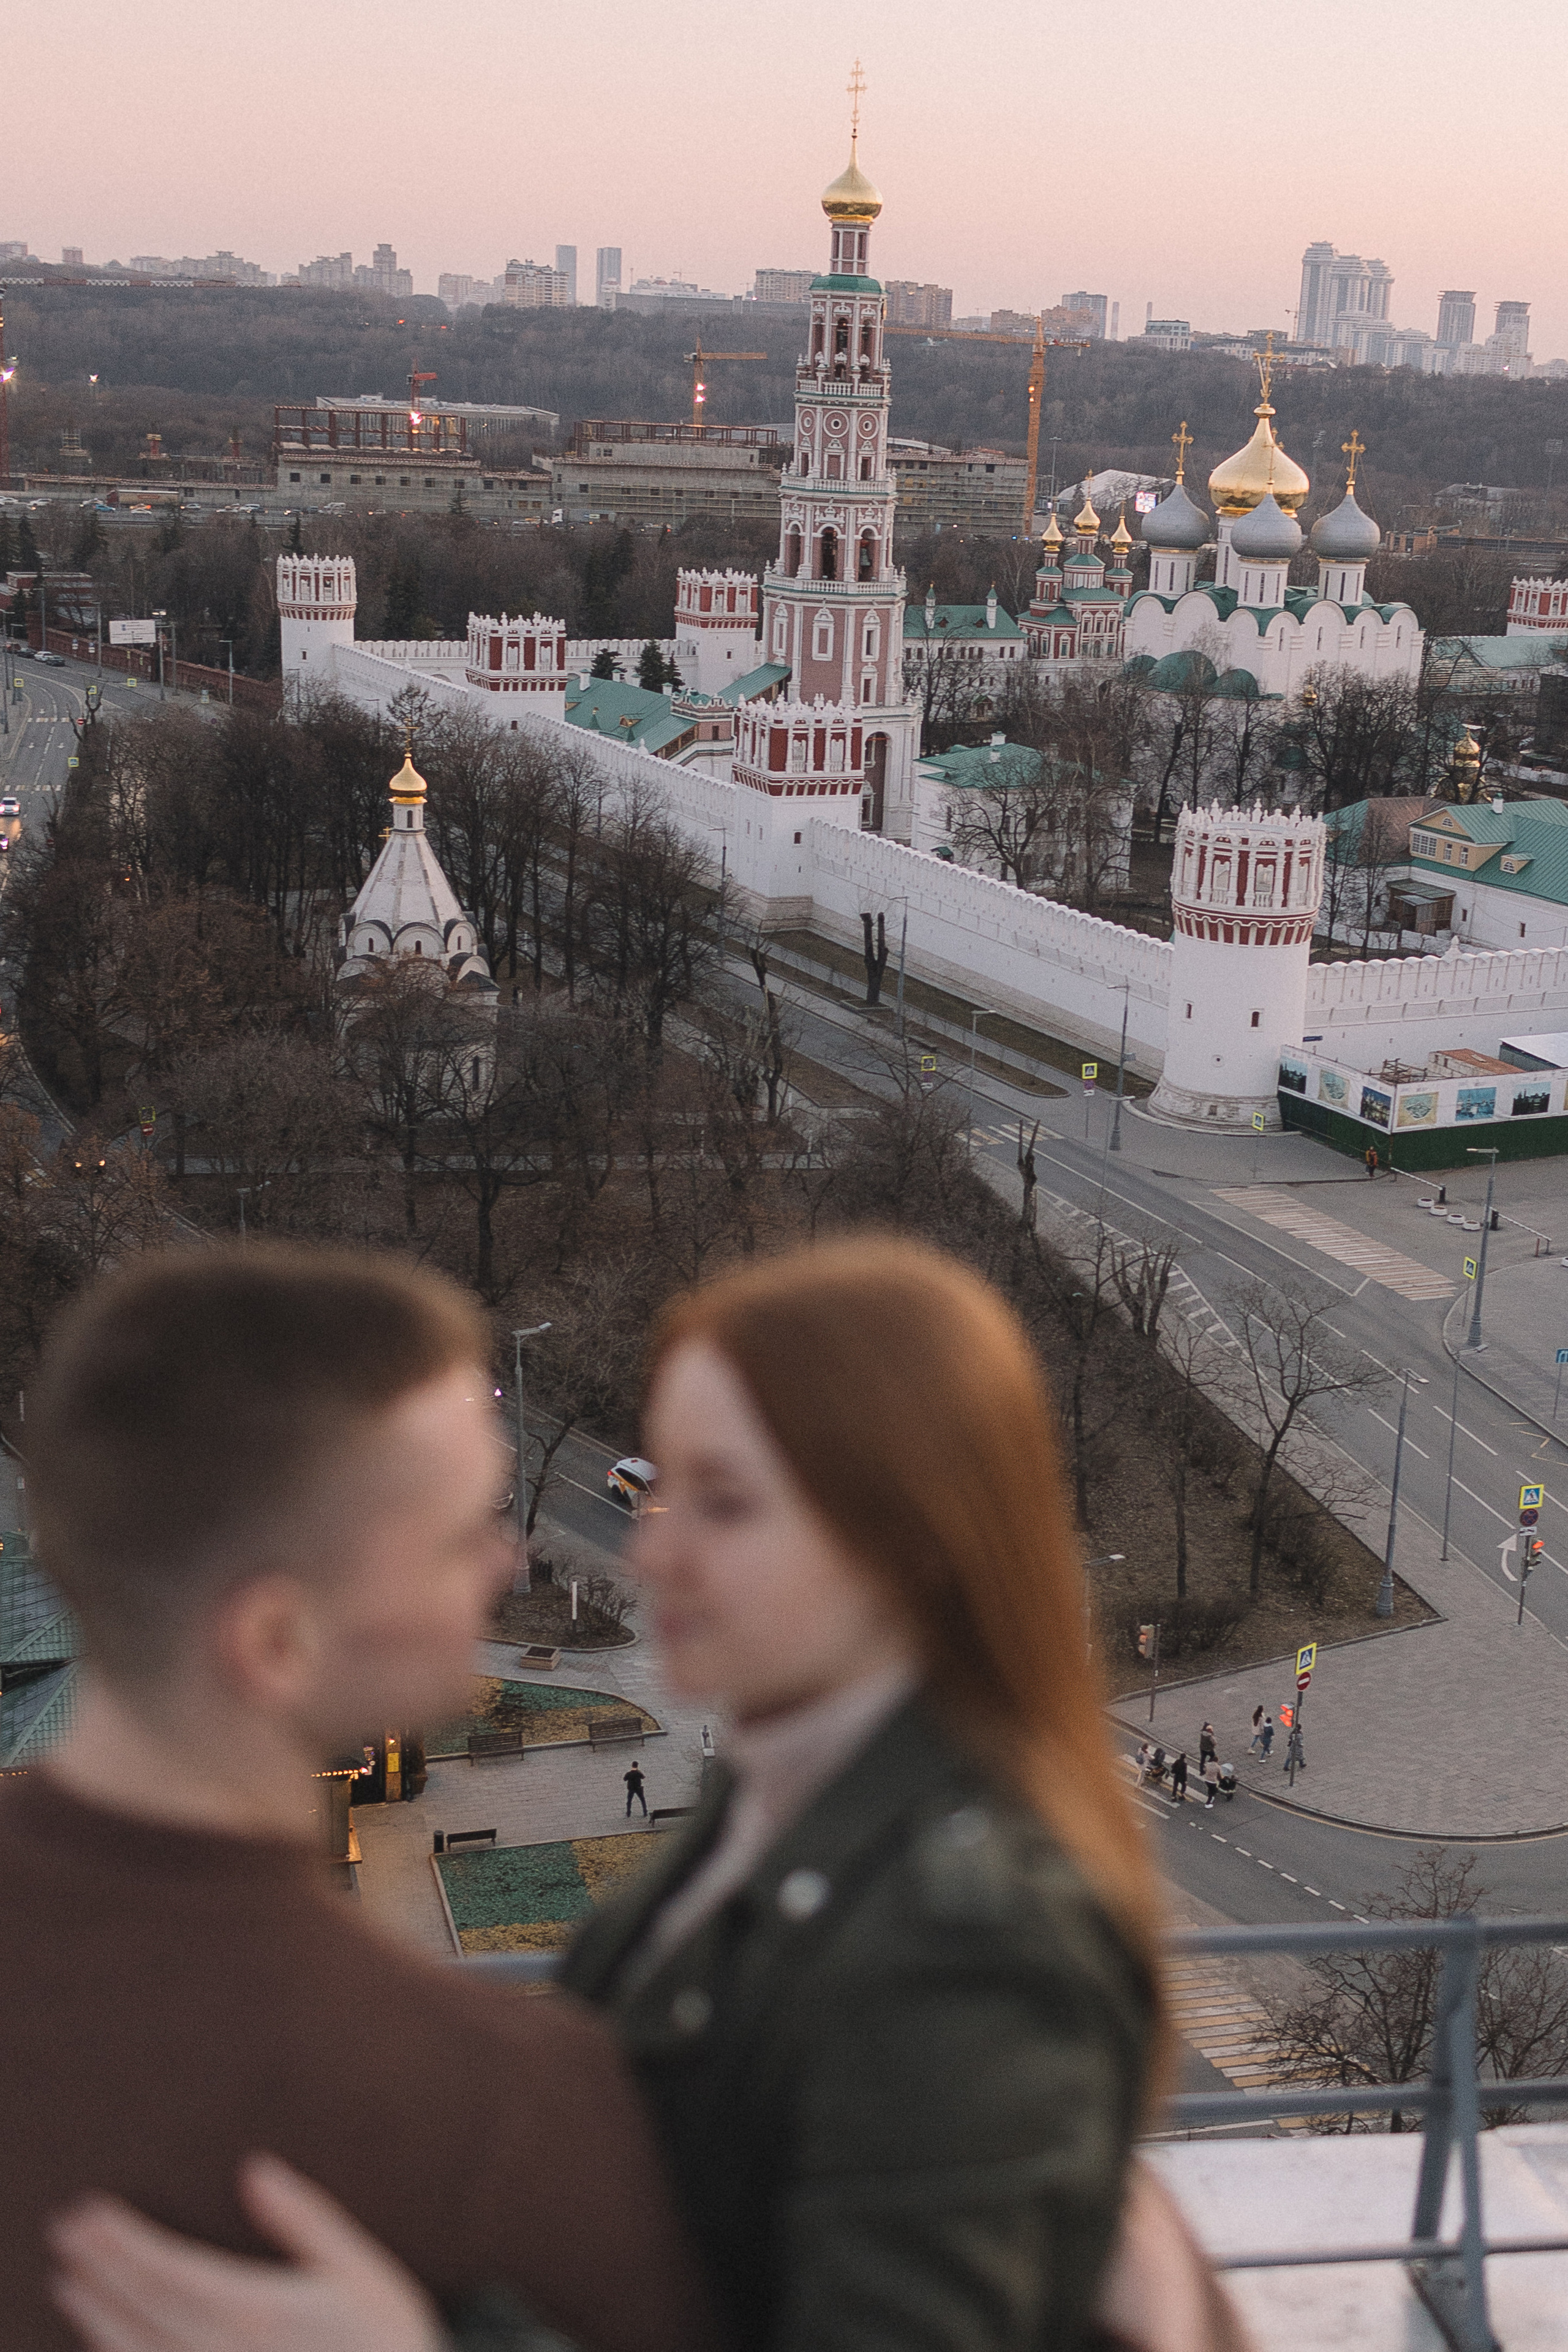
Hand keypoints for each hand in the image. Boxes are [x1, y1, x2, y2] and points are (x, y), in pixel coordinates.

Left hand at [49, 2151, 445, 2351]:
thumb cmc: (385, 2341)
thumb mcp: (358, 2269)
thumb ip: (303, 2218)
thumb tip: (254, 2169)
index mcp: (257, 2310)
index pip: (169, 2270)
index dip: (122, 2243)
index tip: (87, 2213)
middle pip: (144, 2308)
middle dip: (99, 2269)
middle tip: (64, 2232)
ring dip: (97, 2318)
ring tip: (69, 2284)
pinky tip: (104, 2345)